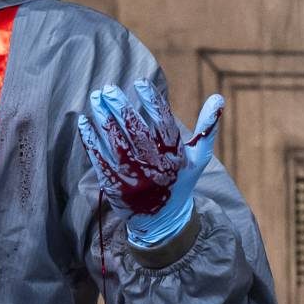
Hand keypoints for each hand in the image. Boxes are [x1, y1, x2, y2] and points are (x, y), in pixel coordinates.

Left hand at [78, 80, 224, 247]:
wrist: (163, 221)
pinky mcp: (115, 186)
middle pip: (135, 130)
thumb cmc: (180, 181)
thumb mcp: (199, 156)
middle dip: (120, 106)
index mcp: (174, 155)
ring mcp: (133, 177)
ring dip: (103, 118)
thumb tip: (218, 97)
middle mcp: (154, 165)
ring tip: (96, 98)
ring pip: (115, 141)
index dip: (151, 100)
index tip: (139, 82)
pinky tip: (84, 121)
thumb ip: (208, 127)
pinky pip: (99, 158)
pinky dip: (91, 139)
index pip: (163, 121)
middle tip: (108, 88)